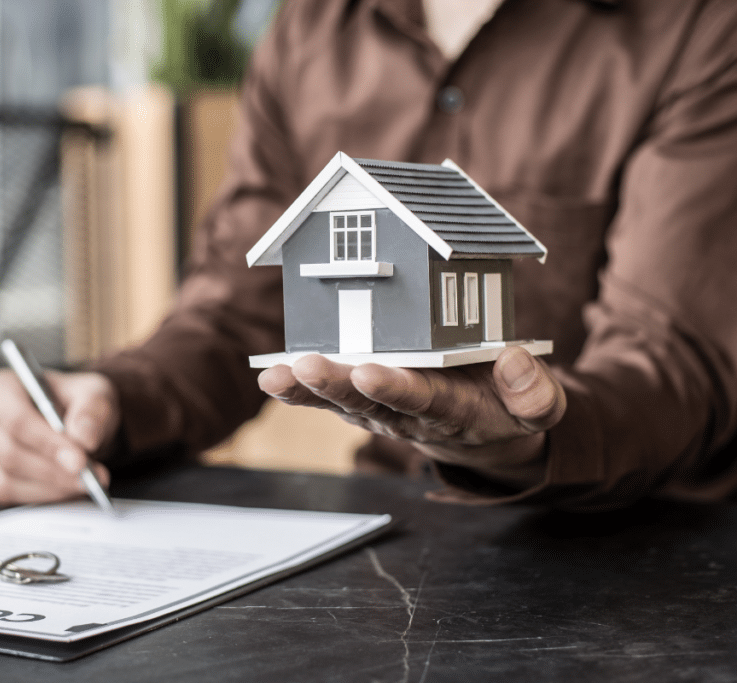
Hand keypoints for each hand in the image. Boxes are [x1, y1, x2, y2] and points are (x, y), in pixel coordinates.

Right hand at [0, 369, 120, 504]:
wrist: (70, 421)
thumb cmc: (73, 402)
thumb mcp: (92, 394)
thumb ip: (90, 411)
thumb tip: (83, 437)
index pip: (16, 419)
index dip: (47, 443)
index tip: (79, 460)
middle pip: (9, 451)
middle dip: (52, 469)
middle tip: (87, 476)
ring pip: (7, 477)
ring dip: (50, 485)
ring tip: (84, 482)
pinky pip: (7, 492)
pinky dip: (40, 494)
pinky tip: (65, 488)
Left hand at [257, 346, 566, 487]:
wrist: (483, 435)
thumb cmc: (507, 408)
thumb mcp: (540, 407)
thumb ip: (536, 394)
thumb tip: (514, 361)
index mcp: (454, 412)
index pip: (424, 400)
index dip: (397, 388)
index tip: (370, 372)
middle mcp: (410, 414)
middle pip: (370, 402)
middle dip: (337, 385)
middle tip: (307, 367)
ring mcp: (382, 410)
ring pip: (341, 400)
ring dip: (306, 389)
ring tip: (273, 376)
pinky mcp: (365, 402)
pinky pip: (330, 397)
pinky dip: (299, 388)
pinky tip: (270, 376)